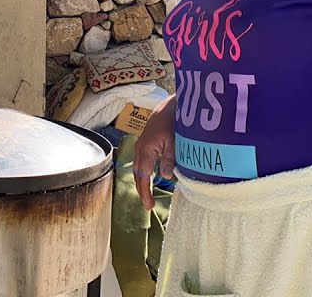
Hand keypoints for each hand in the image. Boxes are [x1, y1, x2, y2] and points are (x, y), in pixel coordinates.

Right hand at [132, 95, 175, 210]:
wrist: (168, 106)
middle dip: (141, 190)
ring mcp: (140, 146)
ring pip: (138, 169)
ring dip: (142, 182)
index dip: (145, 192)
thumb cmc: (172, 122)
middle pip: (137, 174)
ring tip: (147, 195)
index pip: (142, 177)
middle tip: (148, 205)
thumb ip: (170, 159)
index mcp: (146, 150)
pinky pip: (141, 162)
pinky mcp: (144, 144)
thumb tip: (166, 177)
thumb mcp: (175, 142)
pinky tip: (149, 178)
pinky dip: (143, 173)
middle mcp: (139, 149)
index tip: (149, 206)